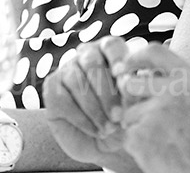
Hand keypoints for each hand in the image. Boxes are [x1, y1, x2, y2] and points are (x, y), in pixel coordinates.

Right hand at [43, 37, 137, 170]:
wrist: (105, 146)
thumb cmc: (125, 119)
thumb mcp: (137, 106)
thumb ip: (136, 90)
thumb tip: (136, 82)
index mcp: (110, 52)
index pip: (111, 45)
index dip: (118, 59)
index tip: (124, 80)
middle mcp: (87, 55)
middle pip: (92, 62)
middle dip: (106, 92)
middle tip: (118, 115)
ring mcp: (67, 70)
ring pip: (76, 81)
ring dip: (94, 108)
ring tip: (109, 128)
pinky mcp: (52, 88)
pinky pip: (62, 98)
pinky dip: (81, 118)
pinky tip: (95, 130)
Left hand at [116, 43, 189, 172]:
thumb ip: (176, 83)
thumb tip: (143, 75)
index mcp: (188, 78)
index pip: (155, 53)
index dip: (136, 57)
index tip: (126, 65)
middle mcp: (171, 91)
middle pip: (130, 83)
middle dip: (130, 97)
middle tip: (143, 111)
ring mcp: (154, 112)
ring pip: (128, 114)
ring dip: (138, 125)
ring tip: (161, 137)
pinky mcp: (141, 135)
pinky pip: (129, 136)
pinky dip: (138, 145)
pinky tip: (158, 149)